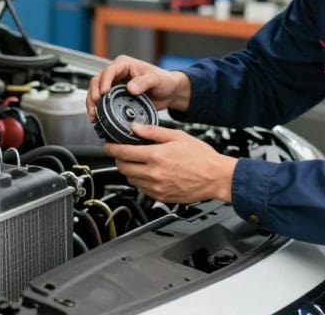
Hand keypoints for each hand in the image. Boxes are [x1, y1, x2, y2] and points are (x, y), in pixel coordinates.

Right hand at [86, 55, 190, 120]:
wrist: (169, 92)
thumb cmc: (164, 80)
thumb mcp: (156, 79)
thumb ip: (144, 82)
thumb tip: (130, 87)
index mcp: (124, 64)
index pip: (109, 70)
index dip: (104, 81)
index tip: (104, 92)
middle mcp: (117, 73)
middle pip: (98, 81)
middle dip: (93, 94)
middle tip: (95, 106)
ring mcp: (115, 85)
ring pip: (96, 91)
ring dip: (92, 102)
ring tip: (93, 114)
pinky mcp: (115, 96)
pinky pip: (102, 101)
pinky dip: (97, 108)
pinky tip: (97, 117)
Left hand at [103, 123, 237, 203]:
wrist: (216, 178)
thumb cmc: (202, 157)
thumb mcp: (178, 136)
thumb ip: (153, 132)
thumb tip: (136, 127)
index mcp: (156, 156)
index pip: (124, 153)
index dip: (112, 149)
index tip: (108, 146)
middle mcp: (154, 174)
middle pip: (123, 168)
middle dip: (118, 159)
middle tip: (122, 153)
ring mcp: (157, 188)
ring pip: (131, 180)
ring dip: (129, 171)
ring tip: (136, 163)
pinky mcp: (161, 197)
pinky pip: (142, 189)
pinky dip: (140, 181)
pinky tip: (148, 173)